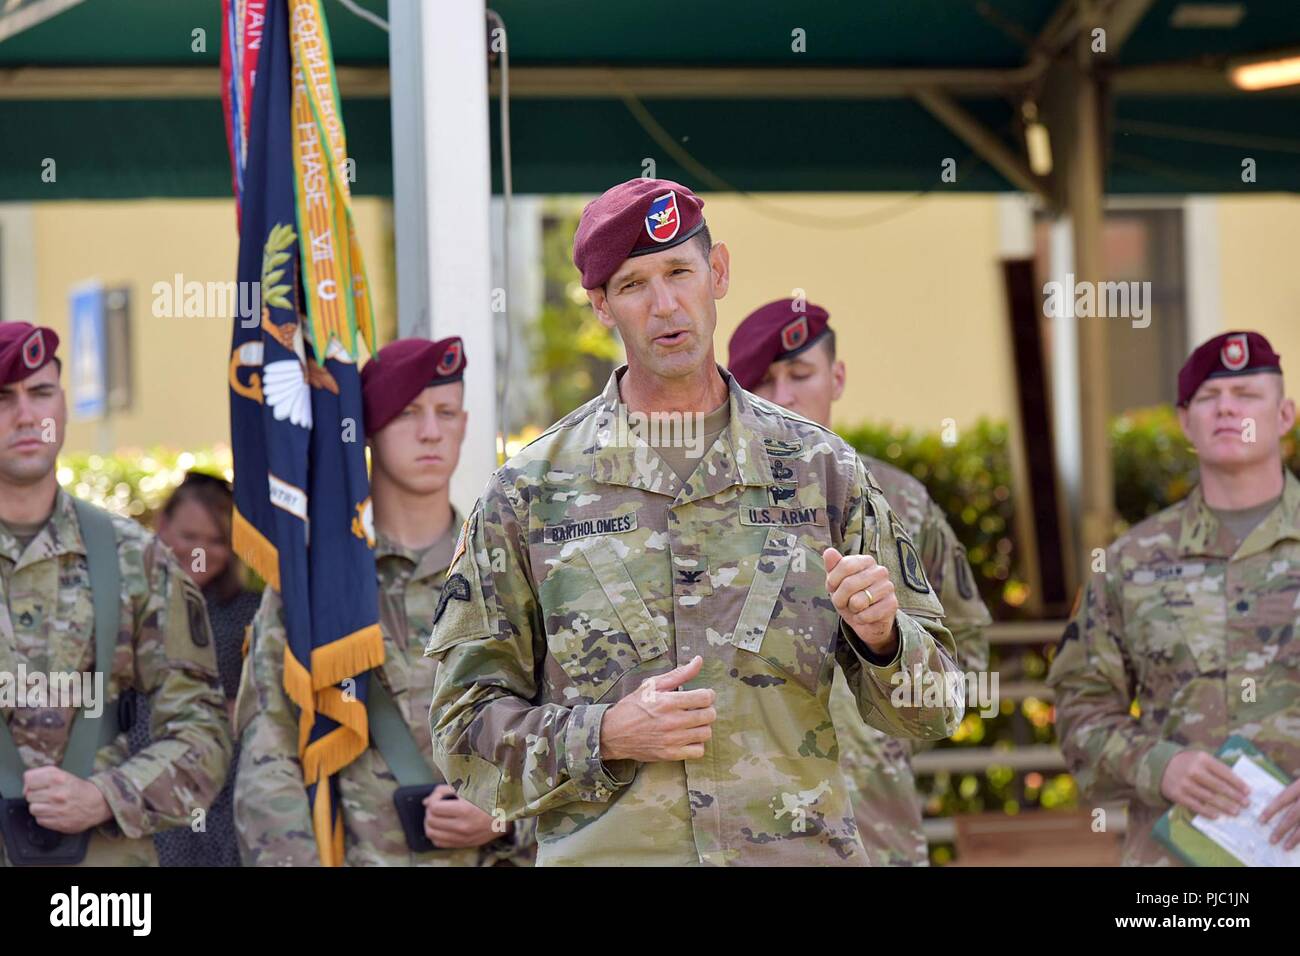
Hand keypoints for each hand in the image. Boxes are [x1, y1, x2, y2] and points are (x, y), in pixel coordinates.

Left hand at [23, 766, 112, 833]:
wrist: (97, 803)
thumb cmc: (77, 788)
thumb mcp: (63, 774)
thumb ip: (42, 774)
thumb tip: (26, 786)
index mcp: (58, 778)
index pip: (29, 780)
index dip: (32, 783)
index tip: (38, 786)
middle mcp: (57, 794)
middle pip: (29, 796)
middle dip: (37, 795)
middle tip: (47, 795)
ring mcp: (58, 810)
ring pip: (33, 809)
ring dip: (39, 807)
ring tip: (50, 805)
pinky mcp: (59, 823)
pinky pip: (40, 820)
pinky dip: (45, 817)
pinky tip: (54, 812)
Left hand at [422, 785, 505, 848]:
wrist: (507, 816)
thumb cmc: (489, 798)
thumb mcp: (470, 788)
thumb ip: (446, 791)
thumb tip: (426, 801)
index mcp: (464, 810)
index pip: (434, 807)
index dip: (433, 798)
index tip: (439, 795)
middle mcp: (462, 827)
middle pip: (431, 820)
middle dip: (430, 810)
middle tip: (437, 804)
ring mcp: (462, 838)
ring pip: (432, 834)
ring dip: (430, 823)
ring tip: (436, 815)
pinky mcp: (463, 844)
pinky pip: (439, 843)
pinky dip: (436, 834)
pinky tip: (441, 826)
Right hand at [599, 655, 715, 762]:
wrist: (613, 733)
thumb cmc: (633, 706)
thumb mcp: (652, 684)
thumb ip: (679, 674)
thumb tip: (699, 660)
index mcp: (669, 701)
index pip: (705, 698)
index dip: (708, 695)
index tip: (703, 695)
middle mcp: (673, 721)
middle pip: (709, 716)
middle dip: (708, 709)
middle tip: (699, 709)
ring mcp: (672, 740)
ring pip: (706, 733)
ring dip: (703, 726)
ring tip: (694, 723)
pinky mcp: (670, 754)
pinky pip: (698, 751)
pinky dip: (697, 744)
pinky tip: (689, 737)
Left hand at [824, 547, 897, 655]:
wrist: (866, 620)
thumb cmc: (851, 597)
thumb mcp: (837, 582)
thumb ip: (832, 566)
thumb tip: (829, 551)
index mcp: (866, 561)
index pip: (845, 565)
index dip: (833, 581)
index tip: (832, 588)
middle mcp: (880, 571)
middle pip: (849, 584)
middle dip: (840, 598)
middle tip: (843, 602)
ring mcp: (888, 587)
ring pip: (858, 601)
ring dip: (851, 609)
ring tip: (856, 607)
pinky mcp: (892, 604)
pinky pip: (867, 614)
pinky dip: (860, 618)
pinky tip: (864, 615)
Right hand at [1159, 751, 1249, 818]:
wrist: (1161, 765)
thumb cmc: (1188, 763)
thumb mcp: (1201, 758)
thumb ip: (1217, 768)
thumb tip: (1239, 784)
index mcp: (1202, 759)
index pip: (1224, 772)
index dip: (1238, 783)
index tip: (1248, 792)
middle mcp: (1193, 770)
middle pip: (1218, 786)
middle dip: (1235, 796)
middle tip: (1246, 804)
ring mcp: (1184, 783)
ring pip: (1208, 797)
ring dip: (1224, 806)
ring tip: (1236, 812)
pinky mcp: (1177, 794)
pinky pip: (1195, 805)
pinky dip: (1207, 812)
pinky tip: (1217, 815)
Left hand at [1260, 778, 1299, 850]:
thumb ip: (1291, 793)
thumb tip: (1272, 805)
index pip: (1282, 799)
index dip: (1271, 810)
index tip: (1260, 821)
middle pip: (1293, 815)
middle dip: (1282, 829)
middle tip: (1272, 840)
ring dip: (1295, 838)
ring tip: (1286, 847)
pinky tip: (1299, 845)